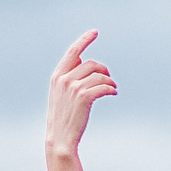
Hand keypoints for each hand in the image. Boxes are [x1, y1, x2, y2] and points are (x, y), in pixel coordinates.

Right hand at [46, 32, 116, 159]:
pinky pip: (104, 86)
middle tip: (109, 79)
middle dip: (103, 70)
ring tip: (112, 88)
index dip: (84, 40)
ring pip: (99, 75)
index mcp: (57, 76)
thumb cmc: (63, 117)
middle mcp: (64, 79)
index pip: (73, 52)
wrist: (60, 138)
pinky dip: (111, 88)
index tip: (95, 32)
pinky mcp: (84, 97)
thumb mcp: (61, 94)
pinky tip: (113, 92)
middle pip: (91, 64)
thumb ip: (70, 77)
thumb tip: (84, 62)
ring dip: (109, 80)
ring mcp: (73, 87)